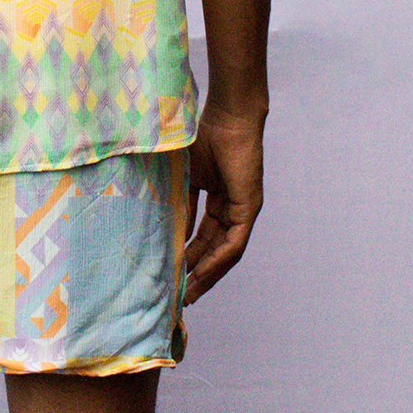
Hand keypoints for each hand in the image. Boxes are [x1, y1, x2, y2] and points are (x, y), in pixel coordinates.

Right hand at [183, 103, 265, 305]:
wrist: (227, 117)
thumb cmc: (203, 136)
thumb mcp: (183, 177)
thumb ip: (177, 202)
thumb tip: (163, 230)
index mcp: (217, 199)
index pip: (202, 235)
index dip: (187, 255)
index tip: (172, 274)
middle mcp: (232, 208)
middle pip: (214, 249)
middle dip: (197, 273)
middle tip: (179, 295)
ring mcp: (243, 209)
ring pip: (225, 252)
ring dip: (207, 274)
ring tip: (189, 294)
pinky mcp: (249, 208)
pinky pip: (234, 243)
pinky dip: (218, 260)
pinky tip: (201, 273)